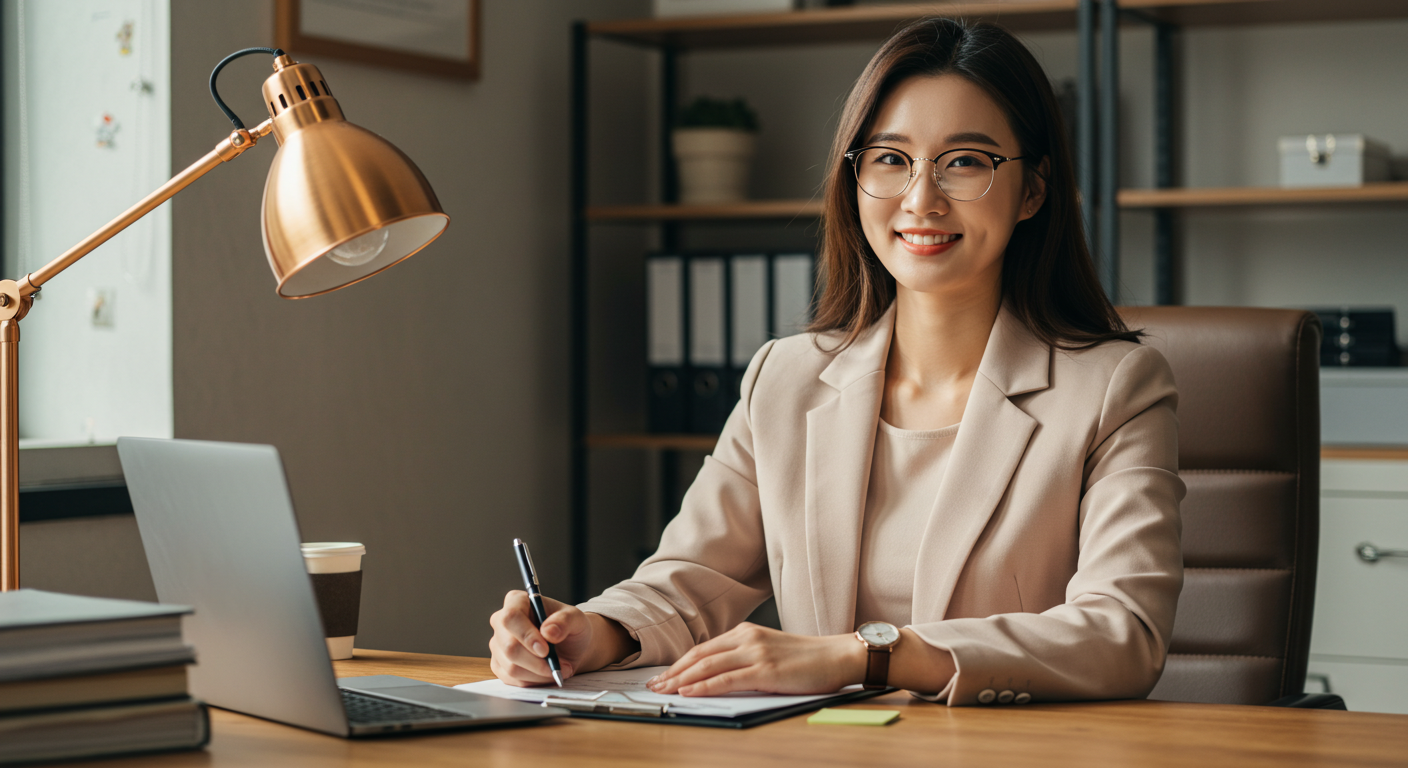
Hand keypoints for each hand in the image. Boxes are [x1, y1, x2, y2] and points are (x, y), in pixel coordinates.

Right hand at [488, 591, 598, 686]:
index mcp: (516, 602)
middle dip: (537, 662)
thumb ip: (564, 621)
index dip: (526, 635)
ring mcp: (498, 645)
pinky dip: (535, 681)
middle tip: (559, 666)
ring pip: (511, 667)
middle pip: (509, 646)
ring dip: (539, 673)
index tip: (545, 650)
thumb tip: (548, 631)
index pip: (511, 617)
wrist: (571, 647)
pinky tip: (548, 674)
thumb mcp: (576, 618)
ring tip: (560, 669)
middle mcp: (501, 622)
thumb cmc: (570, 627)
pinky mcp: (500, 665)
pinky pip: (513, 680)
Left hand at [646, 623, 865, 696]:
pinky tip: (689, 692)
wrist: (837, 656)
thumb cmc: (807, 659)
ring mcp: (756, 653)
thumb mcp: (769, 651)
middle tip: (654, 686)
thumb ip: (744, 658)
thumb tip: (715, 677)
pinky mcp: (766, 671)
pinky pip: (727, 679)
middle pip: (700, 656)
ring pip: (708, 666)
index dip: (680, 663)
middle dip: (673, 672)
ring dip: (682, 680)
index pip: (703, 648)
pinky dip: (704, 686)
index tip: (663, 675)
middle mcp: (747, 638)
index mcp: (746, 632)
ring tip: (664, 691)